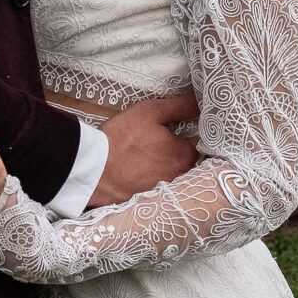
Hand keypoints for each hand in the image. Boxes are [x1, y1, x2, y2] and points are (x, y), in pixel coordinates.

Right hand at [89, 93, 198, 207]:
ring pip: (175, 169)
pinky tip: (143, 164)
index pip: (202, 139)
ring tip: (152, 148)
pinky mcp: (152, 197)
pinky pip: (161, 181)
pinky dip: (156, 172)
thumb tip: (201, 100)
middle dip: (181, 144)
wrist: (96, 170)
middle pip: (189, 155)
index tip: (188, 120)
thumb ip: (180, 106)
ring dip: (169, 159)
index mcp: (185, 154)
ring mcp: (167, 189)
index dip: (197, 127)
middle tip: (165, 133)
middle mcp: (181, 175)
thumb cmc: (123, 138)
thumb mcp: (151, 111)